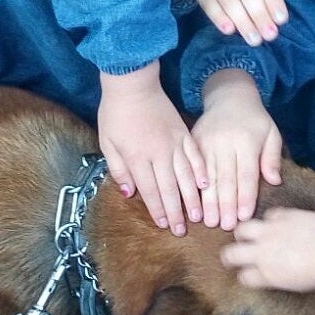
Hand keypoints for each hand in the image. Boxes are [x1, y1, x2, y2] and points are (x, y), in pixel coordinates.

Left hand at [98, 64, 204, 234]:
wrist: (133, 84)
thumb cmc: (116, 114)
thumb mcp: (108, 143)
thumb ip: (118, 169)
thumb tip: (128, 193)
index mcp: (138, 158)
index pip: (150, 191)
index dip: (158, 210)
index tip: (164, 225)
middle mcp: (159, 154)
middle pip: (170, 189)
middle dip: (176, 212)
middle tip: (182, 230)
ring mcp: (174, 143)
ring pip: (186, 176)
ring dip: (192, 198)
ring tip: (198, 215)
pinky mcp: (184, 134)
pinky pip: (196, 156)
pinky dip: (202, 171)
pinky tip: (207, 185)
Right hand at [192, 69, 282, 229]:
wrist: (230, 96)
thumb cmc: (255, 120)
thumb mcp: (271, 133)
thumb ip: (272, 157)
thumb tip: (274, 181)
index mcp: (247, 141)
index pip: (246, 174)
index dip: (244, 197)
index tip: (242, 217)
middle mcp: (225, 142)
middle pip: (225, 178)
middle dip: (224, 204)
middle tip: (223, 226)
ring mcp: (207, 142)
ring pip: (207, 176)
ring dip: (207, 201)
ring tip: (207, 221)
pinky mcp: (194, 142)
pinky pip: (192, 167)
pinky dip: (192, 187)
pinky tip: (192, 203)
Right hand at [221, 207, 314, 291]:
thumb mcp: (296, 284)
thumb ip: (276, 278)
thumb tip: (268, 275)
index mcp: (267, 274)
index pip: (244, 277)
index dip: (246, 275)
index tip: (250, 274)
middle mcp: (263, 252)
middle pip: (231, 254)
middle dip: (230, 256)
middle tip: (233, 256)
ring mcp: (270, 232)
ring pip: (242, 230)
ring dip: (243, 234)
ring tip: (247, 235)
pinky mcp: (281, 216)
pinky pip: (267, 216)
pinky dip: (270, 220)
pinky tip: (276, 224)